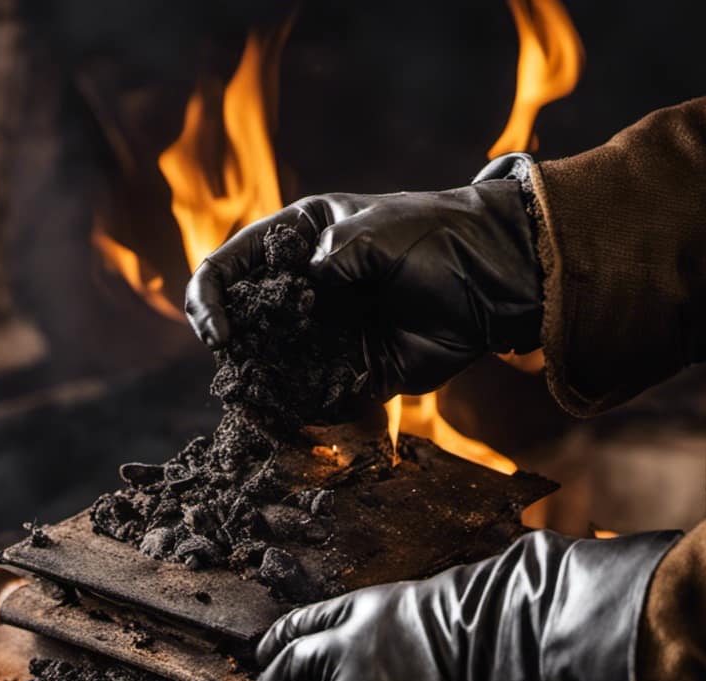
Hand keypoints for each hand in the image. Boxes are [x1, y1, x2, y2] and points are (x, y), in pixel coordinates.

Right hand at [185, 157, 543, 401]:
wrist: (494, 282)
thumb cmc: (438, 239)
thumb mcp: (378, 232)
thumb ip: (334, 255)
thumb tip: (306, 285)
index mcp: (300, 241)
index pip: (231, 267)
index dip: (210, 299)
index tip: (220, 333)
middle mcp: (305, 290)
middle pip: (245, 323)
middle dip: (233, 350)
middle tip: (237, 374)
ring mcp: (326, 334)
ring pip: (273, 366)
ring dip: (259, 387)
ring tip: (256, 408)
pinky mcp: (353, 372)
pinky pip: (316, 397)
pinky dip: (300, 412)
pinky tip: (291, 422)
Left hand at [253, 530, 680, 680]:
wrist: (497, 645)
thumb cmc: (483, 614)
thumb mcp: (428, 603)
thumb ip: (400, 628)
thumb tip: (408, 651)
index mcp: (358, 614)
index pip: (301, 626)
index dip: (279, 640)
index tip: (263, 652)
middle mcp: (343, 657)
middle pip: (286, 679)